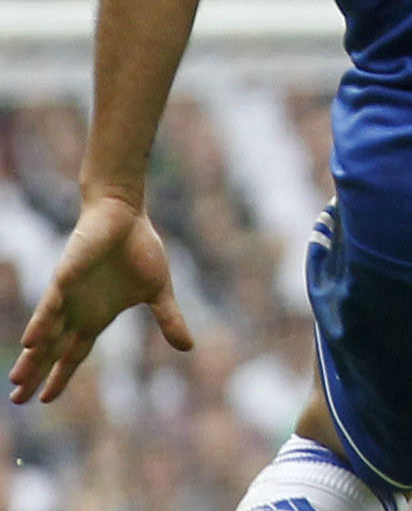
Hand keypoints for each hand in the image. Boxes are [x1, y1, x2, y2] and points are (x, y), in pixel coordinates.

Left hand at [11, 196, 193, 404]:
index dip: (59, 376)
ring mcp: (68, 297)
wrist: (127, 216)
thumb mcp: (160, 292)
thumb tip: (189, 347)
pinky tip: (31, 341)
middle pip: (52, 351)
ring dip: (32, 357)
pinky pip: (50, 305)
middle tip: (17, 399)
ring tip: (17, 381)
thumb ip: (169, 320)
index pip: (73, 354)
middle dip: (35, 375)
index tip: (43, 399)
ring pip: (45, 334)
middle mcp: (76, 312)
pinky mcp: (65, 277)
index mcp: (95, 317)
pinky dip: (41, 323)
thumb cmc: (140, 249)